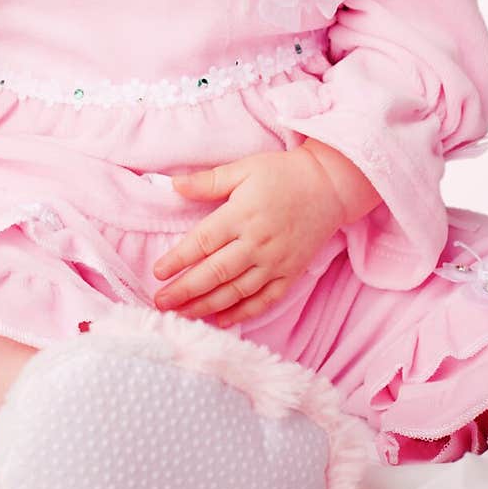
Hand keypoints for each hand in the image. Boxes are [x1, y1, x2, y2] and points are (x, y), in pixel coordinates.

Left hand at [151, 144, 347, 327]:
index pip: (203, 242)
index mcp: (242, 214)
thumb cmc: (283, 174)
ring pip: (236, 292)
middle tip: (161, 303)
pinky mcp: (290, 273)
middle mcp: (257, 242)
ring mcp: (275, 261)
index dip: (178, 259)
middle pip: (215, 273)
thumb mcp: (245, 168)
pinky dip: (243, 313)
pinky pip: (264, 300)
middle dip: (185, 290)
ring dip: (206, 306)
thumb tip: (174, 185)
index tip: (157, 272)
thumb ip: (209, 181)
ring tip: (182, 315)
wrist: (329, 186)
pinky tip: (222, 321)